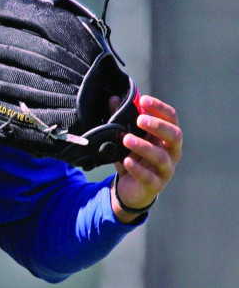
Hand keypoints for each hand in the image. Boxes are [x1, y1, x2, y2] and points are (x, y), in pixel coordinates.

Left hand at [111, 95, 181, 221]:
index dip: (159, 108)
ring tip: (126, 139)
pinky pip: (149, 177)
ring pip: (161, 157)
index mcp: (167, 137)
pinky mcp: (155, 185)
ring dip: (144, 146)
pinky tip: (126, 161)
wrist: (131, 189)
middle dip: (158, 126)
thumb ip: (121, 119)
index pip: (171, 118)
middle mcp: (172, 152)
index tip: (143, 100)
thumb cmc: (133, 158)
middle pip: (175, 136)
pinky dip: (137, 168)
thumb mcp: (126, 138)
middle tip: (139, 120)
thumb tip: (113, 98)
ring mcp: (165, 170)